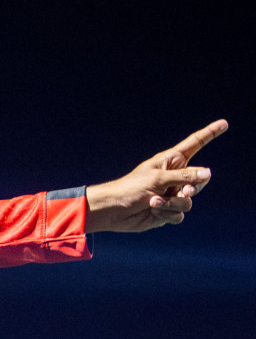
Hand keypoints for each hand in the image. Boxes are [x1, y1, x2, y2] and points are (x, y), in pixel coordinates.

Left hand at [84, 120, 224, 232]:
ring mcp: (171, 194)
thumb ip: (184, 176)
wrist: (114, 211)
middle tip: (184, 190)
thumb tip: (208, 173)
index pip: (195, 145)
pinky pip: (180, 214)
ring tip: (155, 203)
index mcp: (171, 161)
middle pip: (199, 180)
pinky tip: (154, 212)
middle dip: (192, 187)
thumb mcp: (158, 179)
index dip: (210, 134)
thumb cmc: (130, 188)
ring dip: (173, 204)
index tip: (224, 124)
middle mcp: (174, 176)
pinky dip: (167, 214)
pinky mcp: (167, 211)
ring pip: (189, 201)